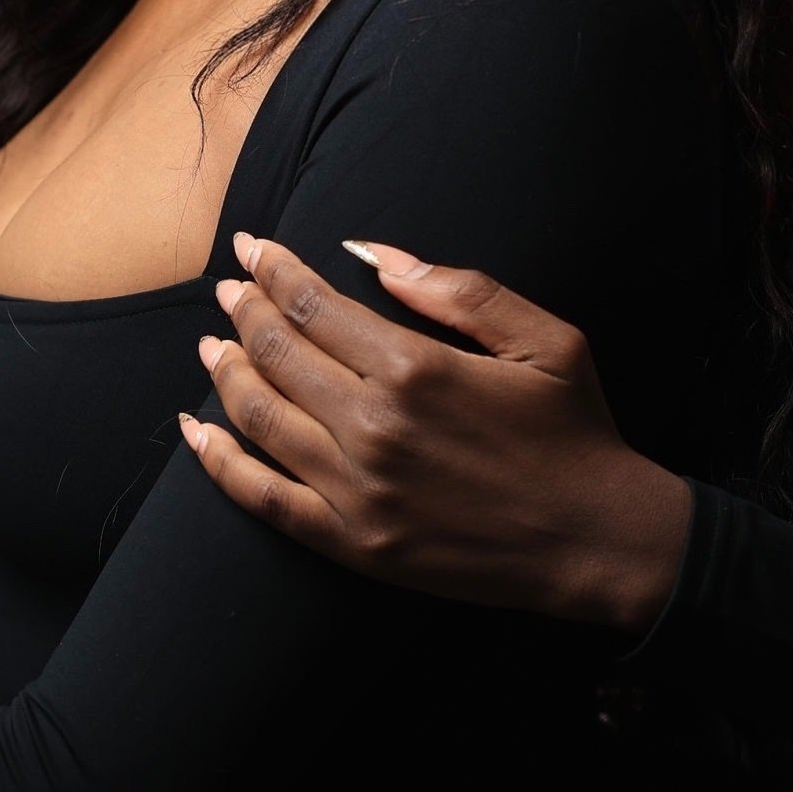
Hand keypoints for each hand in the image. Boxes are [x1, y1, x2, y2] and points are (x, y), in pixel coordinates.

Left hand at [176, 232, 692, 632]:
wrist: (597, 541)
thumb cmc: (576, 432)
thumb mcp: (543, 338)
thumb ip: (455, 289)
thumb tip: (368, 253)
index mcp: (417, 368)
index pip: (314, 304)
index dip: (275, 270)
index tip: (252, 247)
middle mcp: (374, 426)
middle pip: (277, 353)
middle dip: (244, 310)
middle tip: (228, 287)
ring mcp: (357, 490)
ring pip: (260, 417)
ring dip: (225, 371)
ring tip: (210, 343)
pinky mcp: (352, 544)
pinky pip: (263, 497)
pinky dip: (219, 461)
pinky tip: (195, 431)